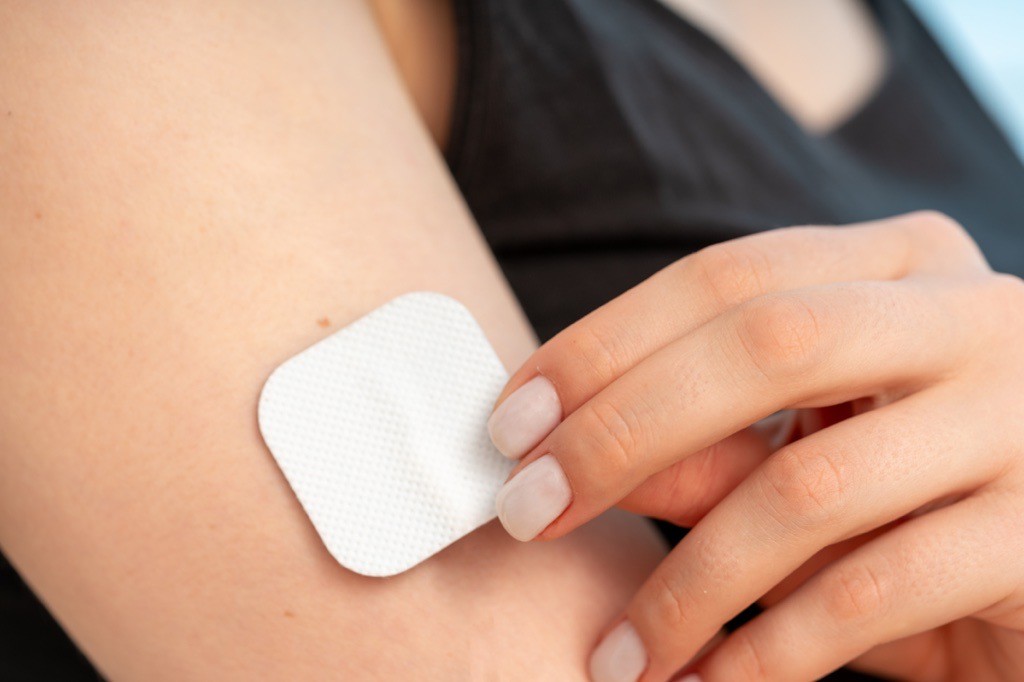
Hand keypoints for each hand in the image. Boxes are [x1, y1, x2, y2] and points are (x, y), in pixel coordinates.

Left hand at [486, 212, 1023, 681]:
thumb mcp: (799, 458)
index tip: (510, 423)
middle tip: (529, 509)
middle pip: (765, 343)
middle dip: (622, 430)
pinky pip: (871, 594)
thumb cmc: (913, 502)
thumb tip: (558, 453)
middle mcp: (973, 316)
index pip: (725, 276)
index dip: (602, 345)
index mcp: (903, 267)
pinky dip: (766, 651)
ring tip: (619, 653)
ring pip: (809, 486)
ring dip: (686, 584)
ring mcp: (1022, 419)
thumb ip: (699, 446)